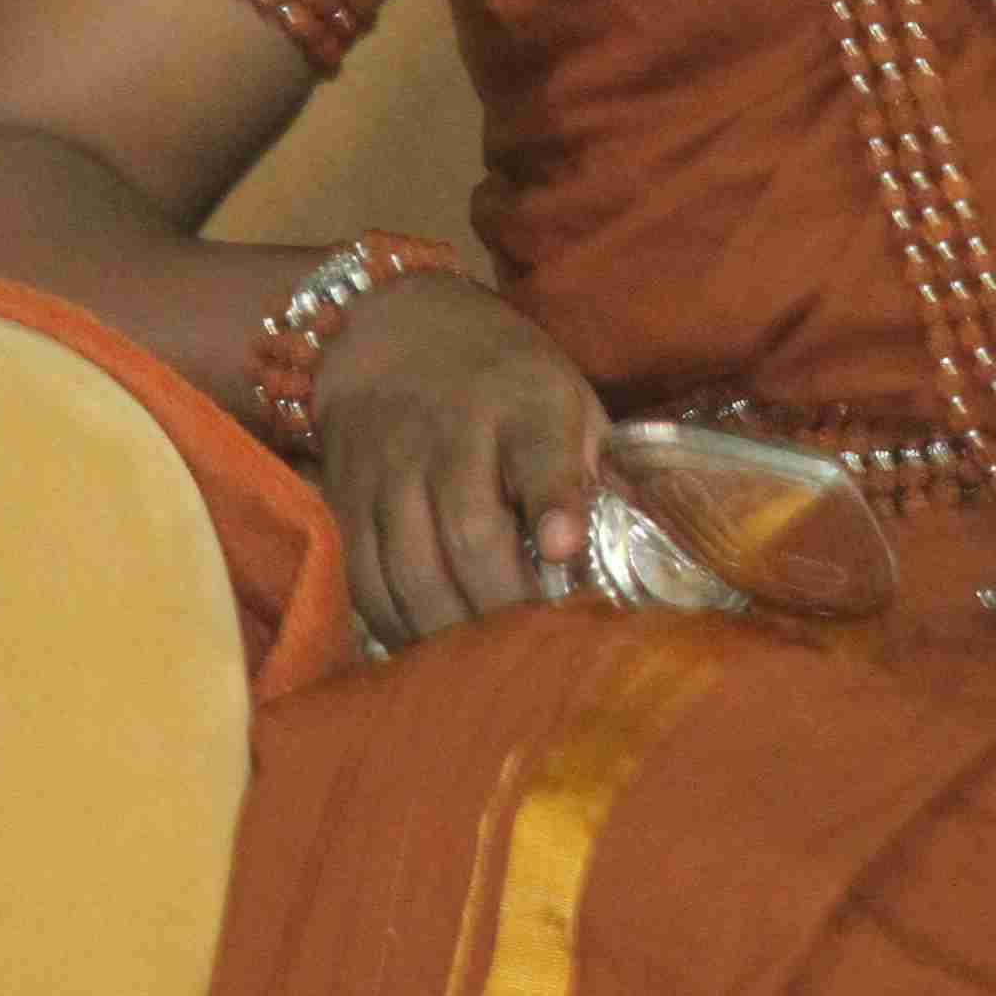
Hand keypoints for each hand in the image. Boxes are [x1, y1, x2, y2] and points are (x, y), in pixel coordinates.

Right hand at [312, 266, 607, 650]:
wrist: (395, 328)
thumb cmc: (506, 384)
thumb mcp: (567, 402)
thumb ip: (597, 474)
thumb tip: (650, 559)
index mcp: (524, 404)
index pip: (540, 452)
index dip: (554, 501)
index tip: (565, 549)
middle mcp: (451, 432)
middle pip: (470, 533)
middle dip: (504, 605)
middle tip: (536, 656)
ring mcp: (390, 465)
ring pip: (409, 567)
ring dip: (448, 629)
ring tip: (482, 667)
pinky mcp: (345, 494)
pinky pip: (361, 575)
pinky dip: (392, 622)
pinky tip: (425, 647)